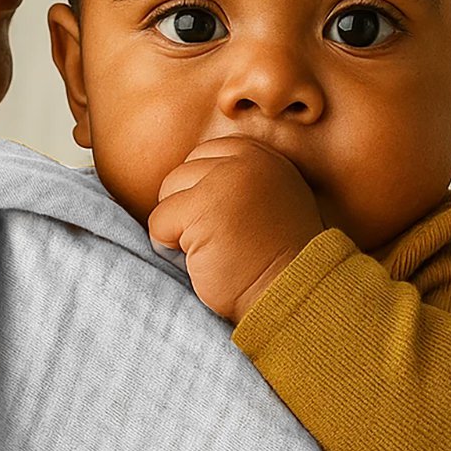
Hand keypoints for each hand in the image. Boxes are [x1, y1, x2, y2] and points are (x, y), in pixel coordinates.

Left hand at [148, 136, 324, 323]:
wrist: (292, 294)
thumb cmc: (277, 260)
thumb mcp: (272, 202)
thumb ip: (241, 182)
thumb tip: (192, 179)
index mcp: (262, 157)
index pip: (203, 155)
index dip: (200, 193)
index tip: (222, 223)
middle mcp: (245, 161)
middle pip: (181, 174)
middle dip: (187, 211)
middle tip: (220, 242)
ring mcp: (224, 182)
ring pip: (167, 195)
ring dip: (178, 230)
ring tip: (214, 251)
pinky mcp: (202, 209)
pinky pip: (159, 223)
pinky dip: (169, 249)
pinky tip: (203, 261)